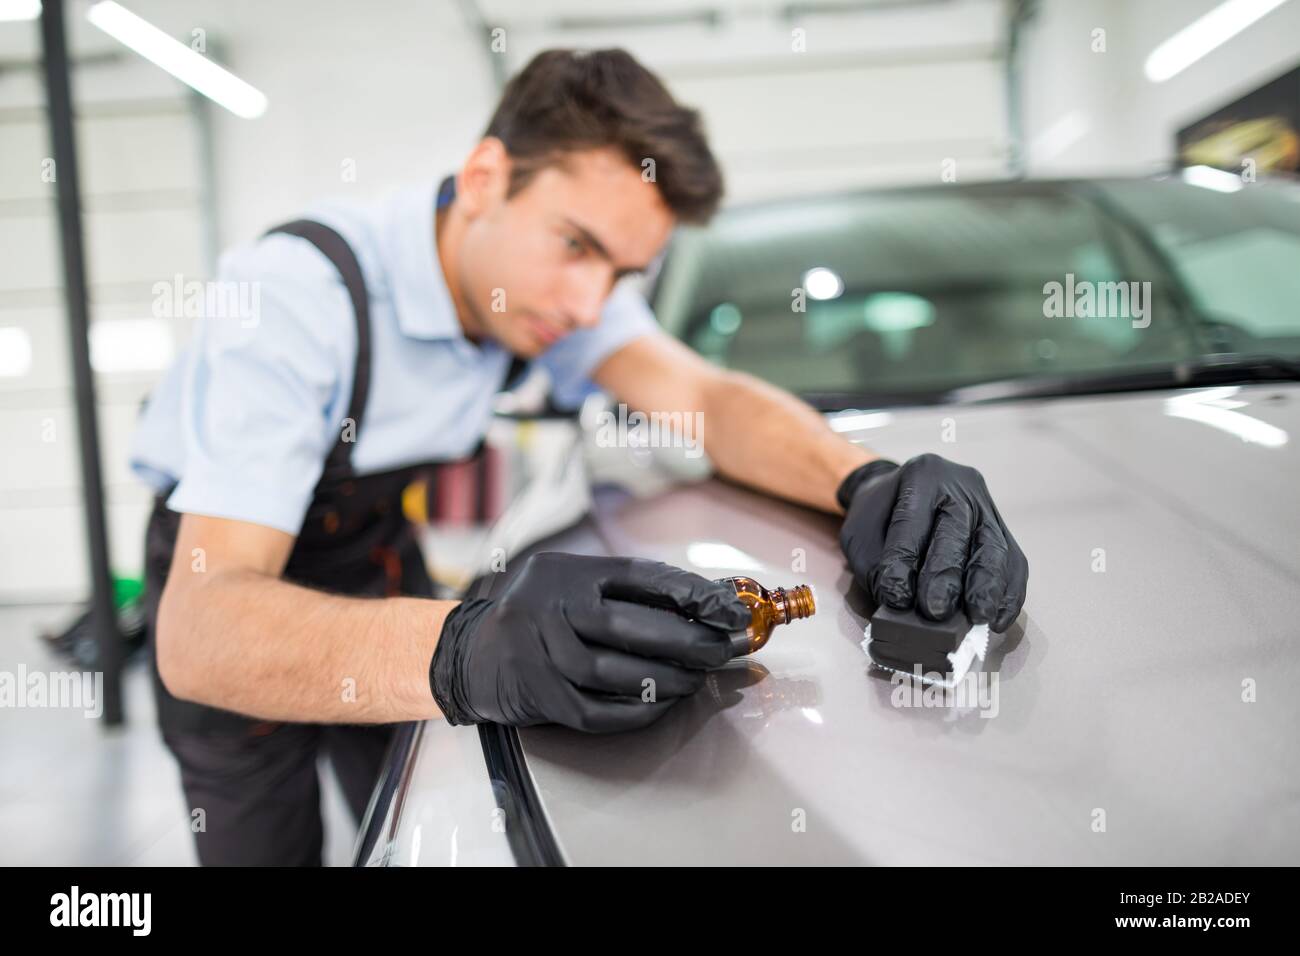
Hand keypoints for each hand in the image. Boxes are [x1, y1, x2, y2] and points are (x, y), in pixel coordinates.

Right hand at [429, 552, 750, 732]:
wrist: (469, 654)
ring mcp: (534, 648)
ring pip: (610, 671)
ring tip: (696, 680)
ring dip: (663, 679)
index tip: (731, 610)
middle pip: (627, 624)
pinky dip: (632, 712)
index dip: (690, 593)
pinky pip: (592, 710)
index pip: (639, 575)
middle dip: (687, 640)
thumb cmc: (541, 619)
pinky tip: (660, 705)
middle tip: (725, 650)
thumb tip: (708, 605)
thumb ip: (630, 594)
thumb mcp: (575, 587)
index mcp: (568, 571)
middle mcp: (547, 603)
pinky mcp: (532, 691)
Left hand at [837, 454, 1027, 631]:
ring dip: (987, 588)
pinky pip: (1013, 562)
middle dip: (947, 576)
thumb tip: (900, 606)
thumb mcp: (860, 534)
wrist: (899, 494)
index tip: (897, 598)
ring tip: (977, 618)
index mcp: (920, 476)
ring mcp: (986, 506)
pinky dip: (1008, 594)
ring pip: (993, 547)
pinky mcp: (1002, 530)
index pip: (911, 521)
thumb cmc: (879, 516)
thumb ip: (875, 567)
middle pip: (957, 531)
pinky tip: (997, 618)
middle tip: (935, 612)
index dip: (904, 562)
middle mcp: (959, 485)